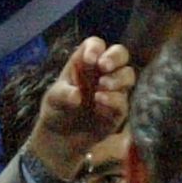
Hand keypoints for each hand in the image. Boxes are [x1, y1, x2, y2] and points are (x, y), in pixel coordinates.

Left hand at [26, 37, 134, 181]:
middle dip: (115, 57)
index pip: (96, 45)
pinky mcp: (118, 110)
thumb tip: (77, 95)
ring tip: (101, 88)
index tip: (89, 59)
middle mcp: (103, 72)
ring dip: (117, 79)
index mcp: (85, 63)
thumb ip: (63, 94)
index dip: (95, 48)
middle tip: (103, 67)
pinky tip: (99, 104)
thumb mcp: (53, 99)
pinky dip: (113, 101)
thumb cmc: (56, 109)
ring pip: (128, 75)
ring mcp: (114, 90)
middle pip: (120, 53)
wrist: (61, 137)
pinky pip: (123, 102)